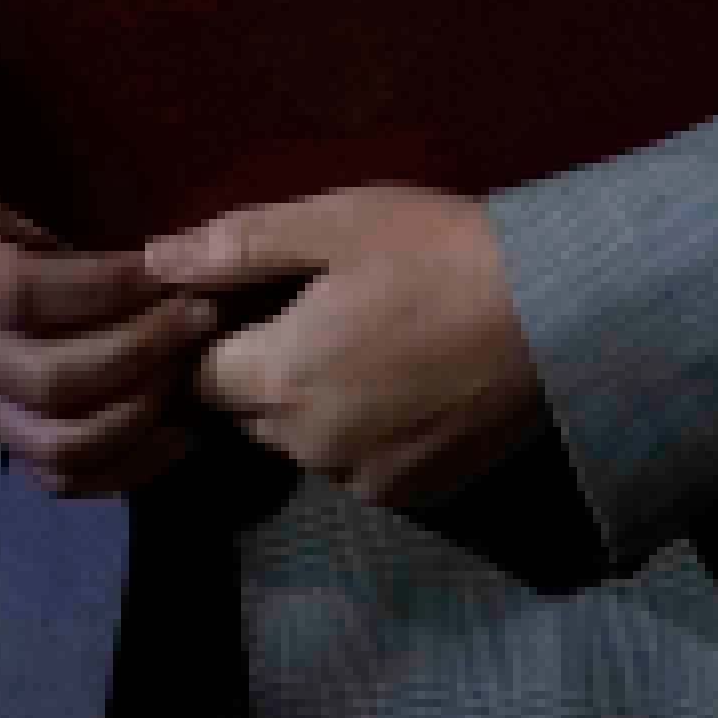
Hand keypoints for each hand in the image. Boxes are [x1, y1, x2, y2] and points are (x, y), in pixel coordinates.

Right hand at [0, 164, 215, 493]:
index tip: (171, 267)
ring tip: (194, 366)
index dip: (106, 287)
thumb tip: (174, 231)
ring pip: (56, 442)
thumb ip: (74, 193)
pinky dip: (126, 464)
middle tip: (204, 315)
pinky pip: (59, 476)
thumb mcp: (21, 165)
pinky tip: (180, 430)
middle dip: (141, 350)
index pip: (22, 294)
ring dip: (140, 411)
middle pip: (47, 379)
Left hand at [144, 187, 542, 509]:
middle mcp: (306, 444)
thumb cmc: (444, 251)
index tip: (261, 301)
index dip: (218, 335)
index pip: (198, 374)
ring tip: (376, 348)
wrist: (565, 311)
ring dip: (319, 405)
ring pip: (306, 442)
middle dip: (268, 370)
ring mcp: (362, 477)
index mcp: (275, 378)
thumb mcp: (338, 223)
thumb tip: (152, 259)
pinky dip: (371, 434)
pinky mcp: (416, 495)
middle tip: (327, 314)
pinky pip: (361, 467)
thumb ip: (237, 245)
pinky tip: (413, 387)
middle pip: (249, 411)